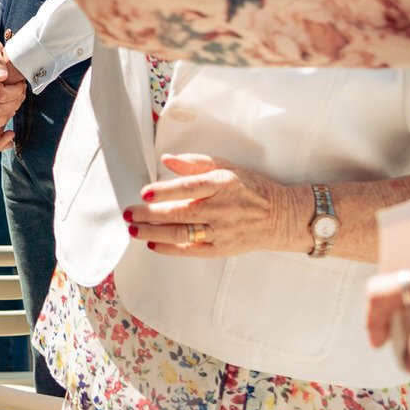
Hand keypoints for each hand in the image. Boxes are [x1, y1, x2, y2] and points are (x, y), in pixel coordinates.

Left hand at [125, 153, 306, 256]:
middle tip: (129, 213)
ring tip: (134, 230)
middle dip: (150, 214)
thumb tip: (167, 159)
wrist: (280, 216)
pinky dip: (170, 248)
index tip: (145, 193)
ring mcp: (221, 231)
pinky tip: (153, 244)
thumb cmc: (250, 189)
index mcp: (221, 185)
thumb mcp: (227, 168)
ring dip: (154, 233)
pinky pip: (192, 250)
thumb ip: (195, 164)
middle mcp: (221, 209)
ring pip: (182, 234)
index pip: (189, 188)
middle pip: (180, 213)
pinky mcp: (221, 248)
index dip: (165, 191)